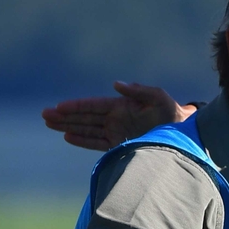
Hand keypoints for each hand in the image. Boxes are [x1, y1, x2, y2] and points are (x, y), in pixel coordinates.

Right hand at [41, 81, 193, 150]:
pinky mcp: (121, 144)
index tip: (58, 106)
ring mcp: (117, 132)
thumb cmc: (172, 113)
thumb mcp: (158, 97)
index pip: (93, 105)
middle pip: (85, 117)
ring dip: (69, 127)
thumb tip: (116, 84)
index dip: (76, 106)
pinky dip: (83, 140)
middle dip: (65, 116)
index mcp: (122, 105)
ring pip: (87, 129)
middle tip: (44, 115)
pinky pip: (98, 143)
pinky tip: (68, 137)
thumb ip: (139, 90)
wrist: (183, 133)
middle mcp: (116, 118)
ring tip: (49, 124)